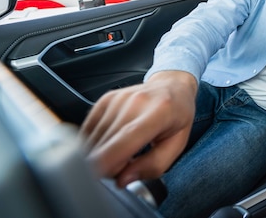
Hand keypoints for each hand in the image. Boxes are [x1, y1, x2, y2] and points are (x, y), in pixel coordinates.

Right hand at [80, 70, 197, 186]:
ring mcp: (117, 99)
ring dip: (102, 155)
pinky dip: (96, 144)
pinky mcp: (104, 100)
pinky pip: (88, 131)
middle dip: (110, 165)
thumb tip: (123, 179)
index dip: (108, 160)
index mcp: (159, 112)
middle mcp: (135, 102)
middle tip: (127, 165)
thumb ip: (153, 166)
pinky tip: (112, 143)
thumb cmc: (177, 116)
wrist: (172, 86)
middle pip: (106, 143)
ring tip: (123, 152)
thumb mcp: (177, 144)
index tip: (98, 178)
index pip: (126, 138)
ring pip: (94, 139)